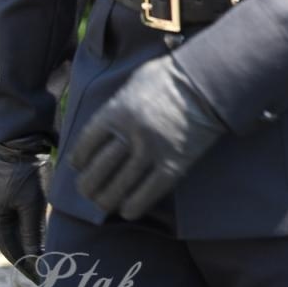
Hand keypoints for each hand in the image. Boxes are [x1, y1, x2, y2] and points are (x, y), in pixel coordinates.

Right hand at [0, 138, 52, 283]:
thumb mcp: (31, 202)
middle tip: (45, 270)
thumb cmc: (24, 171)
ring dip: (30, 242)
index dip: (24, 263)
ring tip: (46, 256)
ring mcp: (4, 199)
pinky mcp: (14, 189)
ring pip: (19, 228)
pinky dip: (32, 226)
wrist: (21, 138)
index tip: (38, 276)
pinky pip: (22, 215)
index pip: (10, 248)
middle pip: (13, 240)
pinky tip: (43, 231)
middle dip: (28, 256)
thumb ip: (32, 230)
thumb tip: (36, 256)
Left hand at [68, 55, 225, 220]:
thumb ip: (117, 102)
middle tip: (88, 191)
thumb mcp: (135, 81)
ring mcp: (152, 151)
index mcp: (116, 112)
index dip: (77, 161)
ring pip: (118, 188)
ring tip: (105, 202)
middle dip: (87, 186)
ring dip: (106, 200)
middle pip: (97, 172)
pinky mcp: (174, 165)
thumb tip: (104, 124)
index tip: (79, 166)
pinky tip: (128, 209)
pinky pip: (146, 195)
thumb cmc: (171, 77)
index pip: (84, 146)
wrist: (210, 82)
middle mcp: (130, 134)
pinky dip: (133, 207)